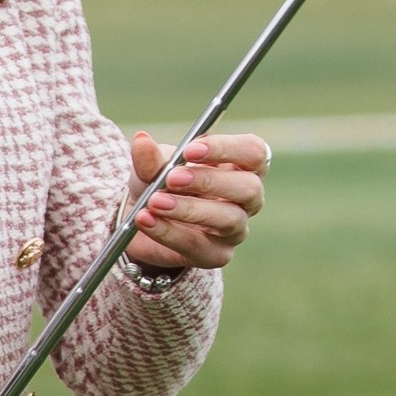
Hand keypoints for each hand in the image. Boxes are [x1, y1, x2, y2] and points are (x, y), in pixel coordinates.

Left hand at [125, 129, 268, 271]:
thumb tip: (141, 140)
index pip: (253, 152)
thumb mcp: (152, 166)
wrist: (142, 221)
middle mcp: (246, 198)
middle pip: (248, 187)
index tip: (191, 149)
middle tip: (172, 177)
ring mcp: (235, 229)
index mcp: (240, 166)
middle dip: (209, 180)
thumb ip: (150, 157)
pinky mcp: (217, 255)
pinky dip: (169, 233)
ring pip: (228, 219)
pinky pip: (199, 246)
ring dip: (189, 209)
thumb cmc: (160, 184)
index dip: (228, 149)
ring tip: (154, 201)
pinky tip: (146, 220)